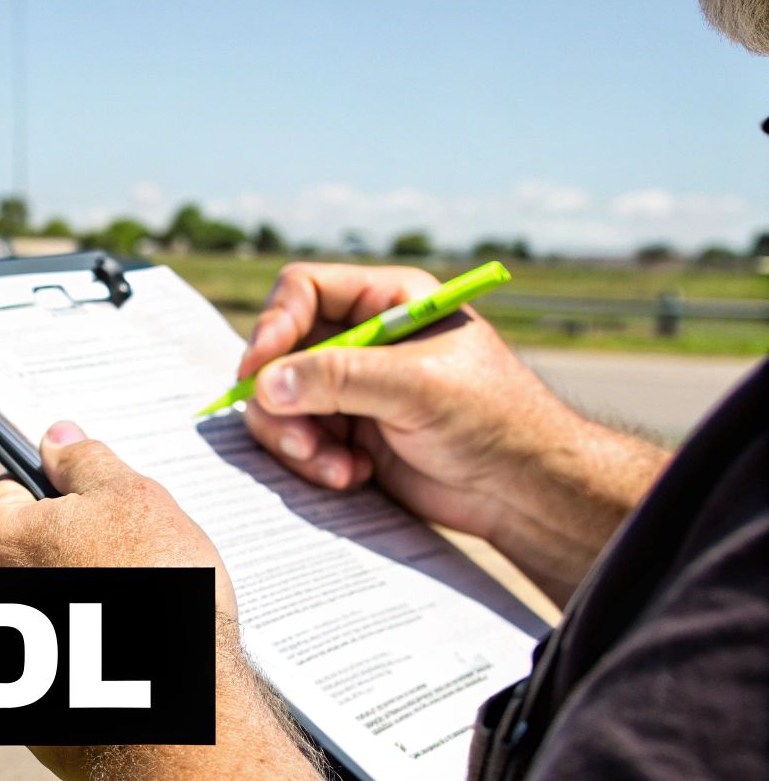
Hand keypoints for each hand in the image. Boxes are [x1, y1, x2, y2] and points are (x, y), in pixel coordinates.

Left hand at [0, 421, 237, 780]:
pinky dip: (85, 654)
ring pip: (42, 604)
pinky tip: (128, 655)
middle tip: (129, 561)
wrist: (178, 710)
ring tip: (136, 610)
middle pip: (24, 550)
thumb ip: (85, 461)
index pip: (10, 489)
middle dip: (71, 549)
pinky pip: (57, 660)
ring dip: (79, 600)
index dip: (60, 493)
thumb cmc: (158, 594)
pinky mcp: (26, 708)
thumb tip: (56, 436)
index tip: (99, 510)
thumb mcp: (131, 499)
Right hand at [239, 261, 663, 599]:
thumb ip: (338, 378)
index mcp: (388, 300)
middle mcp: (363, 338)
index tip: (257, 373)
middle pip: (281, 350)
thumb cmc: (492, 420)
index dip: (274, 326)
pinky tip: (352, 475)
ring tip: (336, 467)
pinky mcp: (348, 431)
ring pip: (280, 400)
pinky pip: (297, 437)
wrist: (523, 490)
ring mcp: (352, 387)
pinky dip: (313, 461)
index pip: (304, 290)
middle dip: (282, 399)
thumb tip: (265, 385)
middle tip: (301, 439)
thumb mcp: (417, 387)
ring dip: (297, 439)